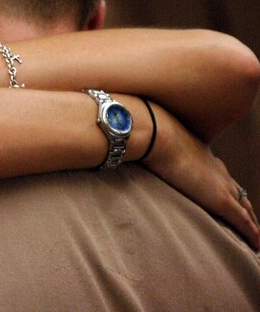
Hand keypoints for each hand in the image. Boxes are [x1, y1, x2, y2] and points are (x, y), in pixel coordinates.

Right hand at [143, 104, 259, 249]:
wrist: (156, 134)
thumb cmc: (149, 136)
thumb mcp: (153, 144)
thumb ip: (149, 151)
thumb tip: (132, 151)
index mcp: (202, 156)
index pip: (221, 176)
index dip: (227, 189)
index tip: (229, 197)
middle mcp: (217, 169)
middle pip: (238, 192)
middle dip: (244, 206)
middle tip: (248, 221)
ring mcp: (221, 184)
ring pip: (245, 208)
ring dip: (250, 221)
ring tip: (253, 235)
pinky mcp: (221, 199)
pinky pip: (243, 221)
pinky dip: (252, 233)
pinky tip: (257, 245)